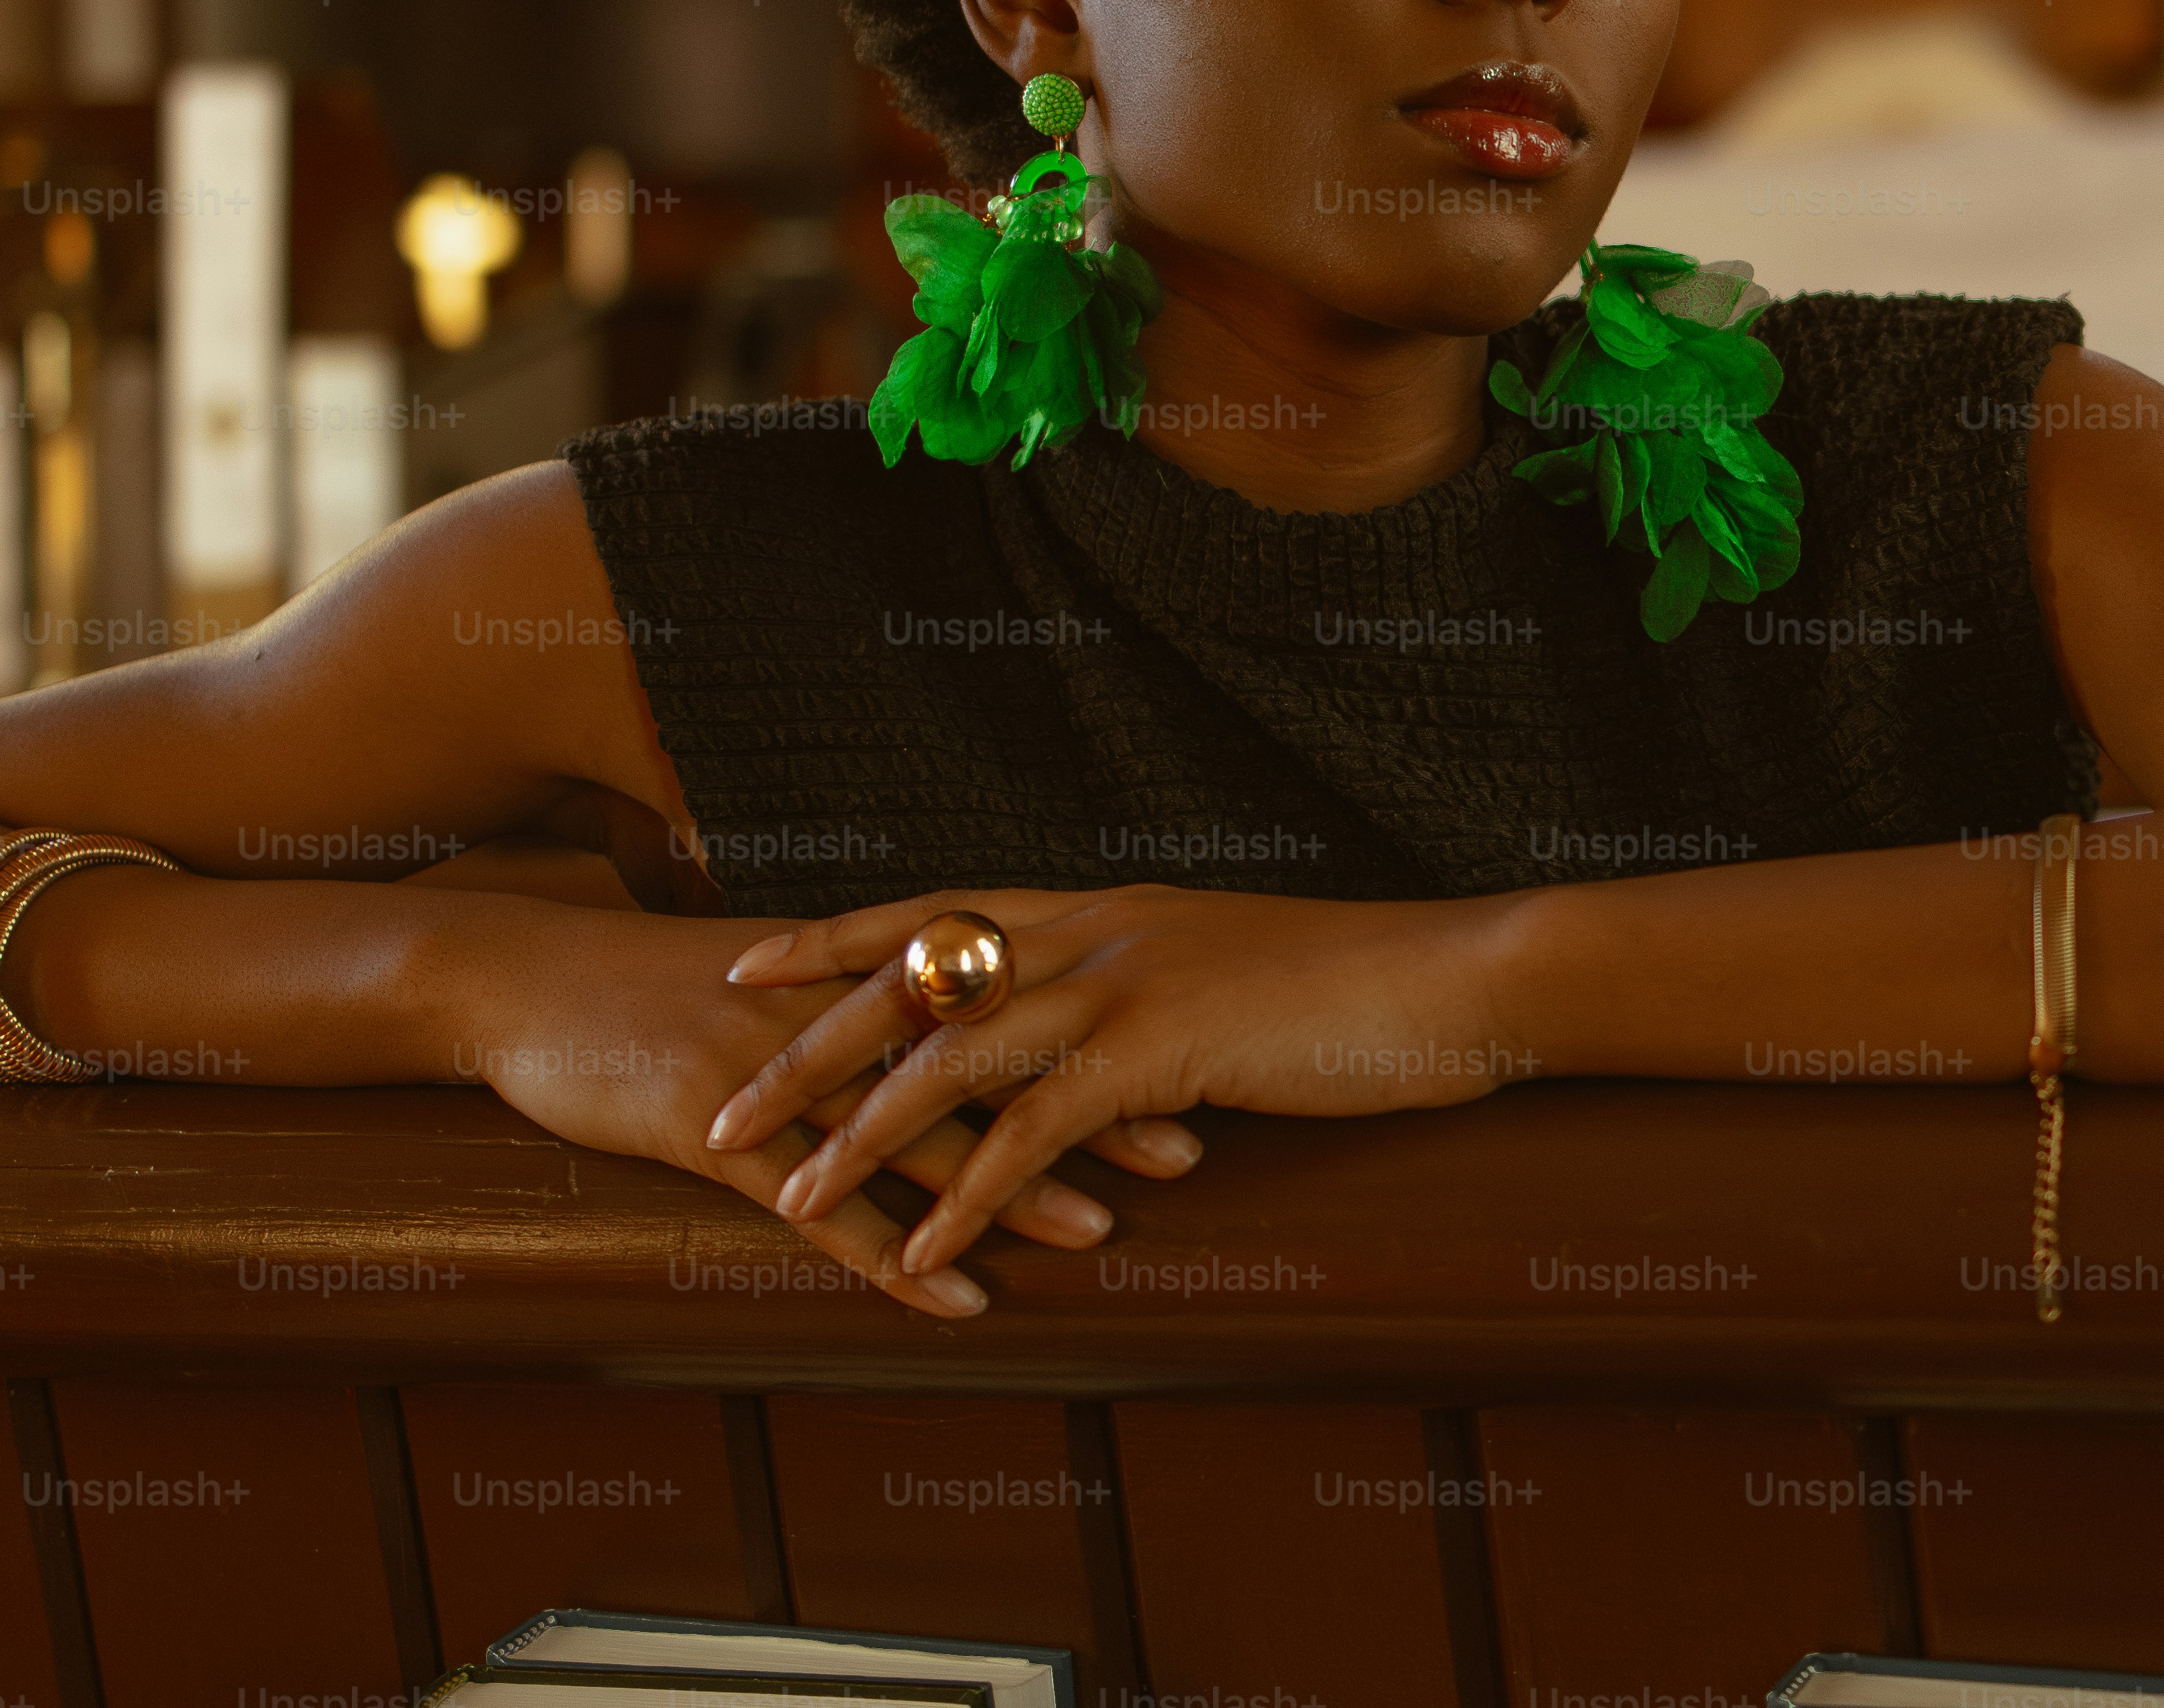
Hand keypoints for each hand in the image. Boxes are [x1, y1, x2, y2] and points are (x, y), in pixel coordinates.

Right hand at [451, 901, 1200, 1318]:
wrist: (522, 981)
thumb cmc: (647, 983)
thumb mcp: (769, 977)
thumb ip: (859, 992)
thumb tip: (944, 1013)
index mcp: (856, 967)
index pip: (1002, 995)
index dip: (1096, 1027)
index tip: (1185, 1053)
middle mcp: (834, 1011)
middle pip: (986, 1060)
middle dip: (1090, 1104)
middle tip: (1189, 1144)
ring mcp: (777, 1072)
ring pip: (918, 1134)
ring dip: (1012, 1188)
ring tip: (1100, 1233)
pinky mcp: (715, 1130)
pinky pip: (819, 1206)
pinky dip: (888, 1254)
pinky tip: (950, 1295)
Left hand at [703, 884, 1532, 1284]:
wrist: (1449, 977)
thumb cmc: (1350, 983)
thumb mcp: (1222, 966)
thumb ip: (1144, 986)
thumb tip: (1098, 1026)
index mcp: (1099, 908)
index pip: (933, 912)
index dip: (832, 941)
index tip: (742, 966)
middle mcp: (1091, 932)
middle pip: (911, 982)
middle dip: (804, 1048)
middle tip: (714, 1106)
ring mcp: (1123, 986)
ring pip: (952, 1056)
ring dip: (861, 1136)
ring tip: (786, 1201)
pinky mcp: (1164, 1051)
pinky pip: (1037, 1132)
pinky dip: (971, 1197)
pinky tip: (922, 1255)